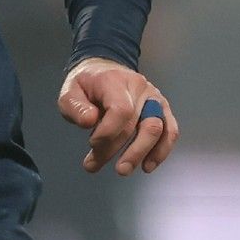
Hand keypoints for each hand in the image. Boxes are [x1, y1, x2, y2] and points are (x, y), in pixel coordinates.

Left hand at [56, 57, 178, 175]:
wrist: (103, 70)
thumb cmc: (86, 85)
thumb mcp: (69, 92)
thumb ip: (75, 107)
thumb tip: (89, 121)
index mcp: (115, 81)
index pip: (121, 110)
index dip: (108, 133)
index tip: (92, 144)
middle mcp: (139, 87)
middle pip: (137, 123)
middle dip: (115, 149)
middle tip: (94, 165)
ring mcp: (154, 98)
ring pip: (157, 129)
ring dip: (140, 153)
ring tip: (122, 169)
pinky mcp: (162, 108)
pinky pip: (170, 131)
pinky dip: (161, 151)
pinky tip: (147, 166)